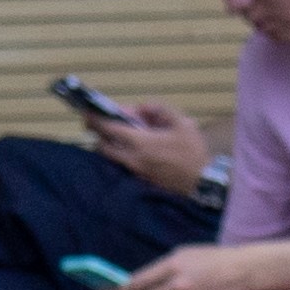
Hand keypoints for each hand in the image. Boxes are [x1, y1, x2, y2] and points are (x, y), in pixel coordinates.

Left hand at [87, 95, 212, 195]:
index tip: (87, 113)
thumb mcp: (183, 123)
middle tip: (97, 124)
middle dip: (98, 134)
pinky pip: (122, 165)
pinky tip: (130, 148)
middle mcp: (133, 158)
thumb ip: (161, 110)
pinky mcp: (140, 180)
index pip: (110, 129)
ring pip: (112, 157)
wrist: (202, 183)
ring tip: (116, 134)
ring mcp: (135, 171)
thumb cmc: (193, 152)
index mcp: (142, 142)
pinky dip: (119, 155)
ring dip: (109, 145)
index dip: (96, 120)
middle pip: (104, 146)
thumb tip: (143, 107)